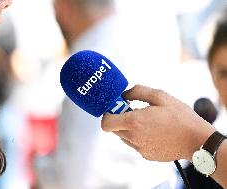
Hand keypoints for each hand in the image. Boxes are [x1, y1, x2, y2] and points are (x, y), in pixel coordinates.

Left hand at [101, 85, 215, 161]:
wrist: (197, 140)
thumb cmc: (180, 117)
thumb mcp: (160, 96)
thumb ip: (137, 91)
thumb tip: (124, 94)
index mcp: (134, 123)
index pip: (106, 123)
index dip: (108, 114)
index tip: (117, 108)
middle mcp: (134, 138)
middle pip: (115, 129)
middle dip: (120, 119)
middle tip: (135, 110)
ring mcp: (140, 149)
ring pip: (124, 137)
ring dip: (130, 128)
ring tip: (148, 121)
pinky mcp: (147, 155)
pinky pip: (136, 144)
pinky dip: (139, 137)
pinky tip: (154, 131)